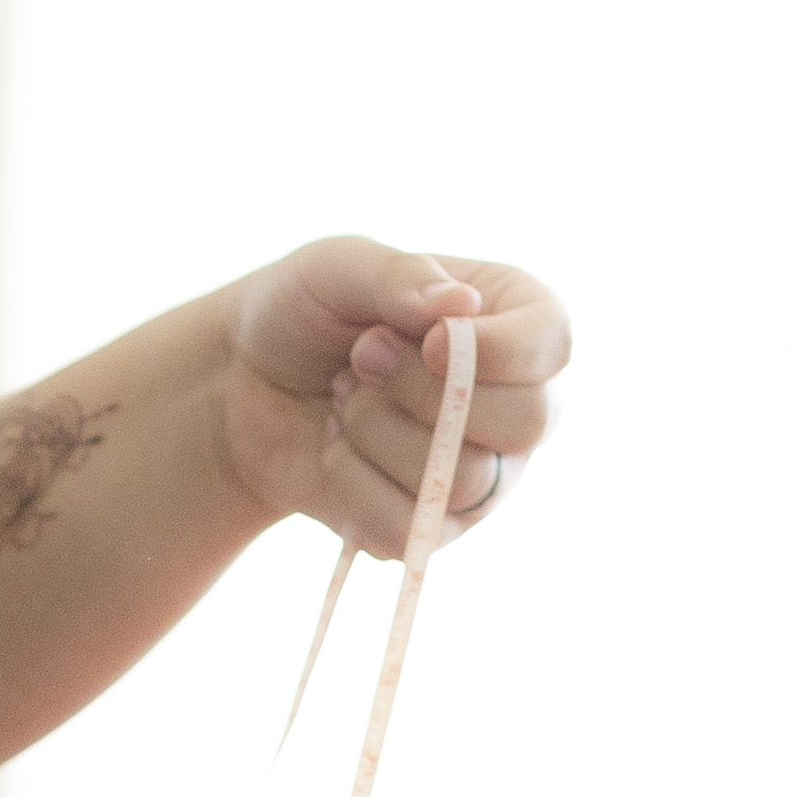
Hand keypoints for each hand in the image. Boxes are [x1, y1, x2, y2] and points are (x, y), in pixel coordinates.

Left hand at [217, 242, 564, 555]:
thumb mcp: (336, 267)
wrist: (243, 382)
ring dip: (376, 431)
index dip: (498, 350)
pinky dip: (352, 483)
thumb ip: (397, 275)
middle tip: (361, 358)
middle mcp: (515, 400)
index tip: (425, 341)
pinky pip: (411, 530)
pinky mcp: (432, 526)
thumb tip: (461, 305)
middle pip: (526, 421)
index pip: (553, 342)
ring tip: (341, 396)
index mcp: (511, 318)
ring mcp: (482, 472)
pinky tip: (335, 446)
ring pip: (464, 479)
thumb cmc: (304, 311)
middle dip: (424, 392)